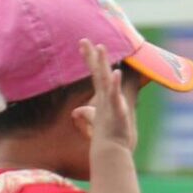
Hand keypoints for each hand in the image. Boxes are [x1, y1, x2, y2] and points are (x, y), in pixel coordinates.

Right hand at [74, 41, 137, 156]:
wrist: (111, 152)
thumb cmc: (106, 137)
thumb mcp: (96, 122)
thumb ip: (87, 114)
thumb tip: (76, 112)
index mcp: (103, 98)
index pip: (95, 75)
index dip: (90, 60)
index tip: (84, 44)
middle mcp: (105, 98)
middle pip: (97, 73)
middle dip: (91, 57)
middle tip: (85, 40)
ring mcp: (110, 104)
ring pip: (105, 81)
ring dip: (102, 64)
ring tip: (100, 48)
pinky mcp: (116, 111)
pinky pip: (115, 96)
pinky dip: (114, 84)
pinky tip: (116, 72)